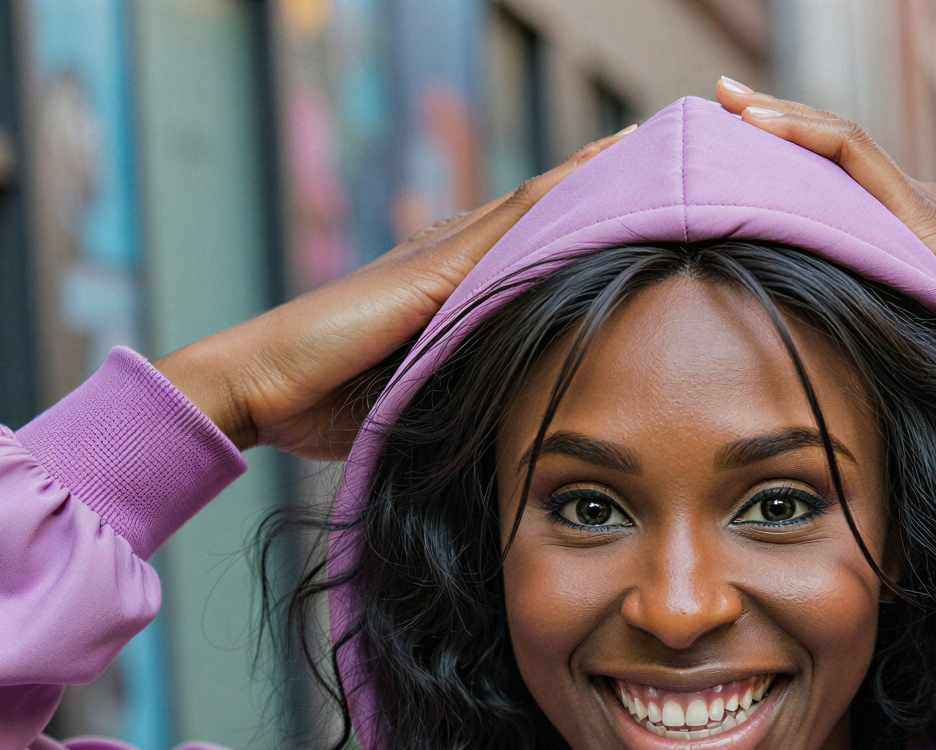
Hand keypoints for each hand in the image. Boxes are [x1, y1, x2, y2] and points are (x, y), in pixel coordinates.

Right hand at [156, 128, 635, 457]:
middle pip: (547, 206)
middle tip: (672, 143)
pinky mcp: (435, 269)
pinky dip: (565, 192)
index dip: (589, 213)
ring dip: (599, 169)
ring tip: (660, 139)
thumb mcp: (421, 396)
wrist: (263, 387)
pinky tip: (611, 168)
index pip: (535, 239)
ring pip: (539, 200)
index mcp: (452, 287)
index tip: (649, 198)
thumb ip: (465, 388)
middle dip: (608, 176)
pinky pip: (514, 221)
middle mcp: (451, 256)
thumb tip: (514, 424)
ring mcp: (442, 255)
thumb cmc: (328, 405)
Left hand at [713, 80, 935, 404]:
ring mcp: (919, 210)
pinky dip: (802, 135)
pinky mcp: (928, 218)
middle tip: (699, 122)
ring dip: (769, 119)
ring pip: (829, 144)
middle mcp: (909, 216)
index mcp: (907, 247)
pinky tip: (753, 120)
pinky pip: (855, 156)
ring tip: (717, 102)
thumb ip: (901, 369)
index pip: (827, 198)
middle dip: (760, 138)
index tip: (716, 178)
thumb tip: (850, 422)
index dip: (775, 180)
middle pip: (819, 161)